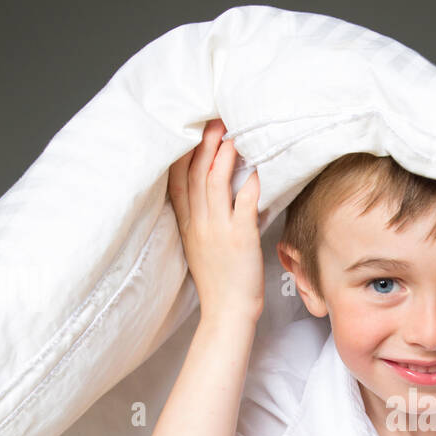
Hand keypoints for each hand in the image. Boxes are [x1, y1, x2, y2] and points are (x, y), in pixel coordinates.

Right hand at [168, 118, 263, 323]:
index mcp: (187, 226)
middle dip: (204, 145)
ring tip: (233, 135)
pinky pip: (244, 203)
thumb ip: (203, 222)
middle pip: (195, 175)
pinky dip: (250, 183)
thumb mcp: (200, 248)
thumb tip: (213, 197)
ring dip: (224, 156)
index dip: (183, 154)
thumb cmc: (220, 283)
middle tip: (214, 122)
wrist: (227, 313)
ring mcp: (218, 230)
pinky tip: (257, 169)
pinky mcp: (240, 238)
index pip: (177, 182)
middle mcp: (199, 224)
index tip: (191, 133)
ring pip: (214, 183)